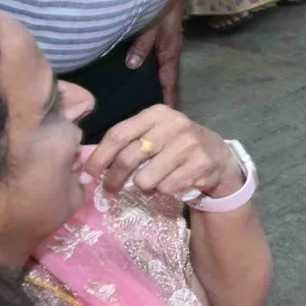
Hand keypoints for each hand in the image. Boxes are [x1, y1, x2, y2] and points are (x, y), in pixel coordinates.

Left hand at [87, 104, 243, 201]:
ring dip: (143, 188)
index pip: (118, 134)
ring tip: (150, 184)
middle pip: (128, 158)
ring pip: (146, 179)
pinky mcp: (201, 164)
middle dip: (114, 179)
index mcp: (157, 114)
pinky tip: (171, 183)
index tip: (89, 174)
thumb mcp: (154, 134)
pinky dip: (163, 192)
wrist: (217, 155)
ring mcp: (189, 144)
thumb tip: (89, 168)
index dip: (99, 157)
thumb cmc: (175, 145)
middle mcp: (174, 124)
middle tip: (111, 189)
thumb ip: (127, 143)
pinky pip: (166, 188)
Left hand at [123, 0, 185, 107]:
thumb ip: (142, 44)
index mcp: (170, 49)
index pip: (170, 79)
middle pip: (165, 75)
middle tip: (151, 112)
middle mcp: (169, 48)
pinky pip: (154, 56)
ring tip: (141, 96)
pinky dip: (148, 66)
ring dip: (153, 79)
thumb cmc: (162, 2)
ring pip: (159, 65)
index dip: (169, 96)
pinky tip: (136, 70)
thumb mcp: (152, 23)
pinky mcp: (158, 33)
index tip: (167, 115)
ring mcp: (164, 41)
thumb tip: (132, 66)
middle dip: (160, 92)